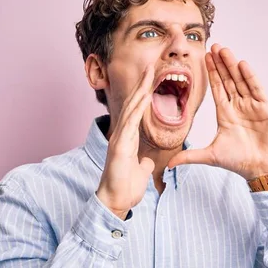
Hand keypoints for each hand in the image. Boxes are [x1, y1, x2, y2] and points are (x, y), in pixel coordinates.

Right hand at [96, 66, 155, 219]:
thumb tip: (146, 162)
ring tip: (149, 73)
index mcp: (128, 138)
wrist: (115, 201)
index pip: (137, 111)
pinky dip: (137, 109)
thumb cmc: (125, 188)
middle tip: (151, 66)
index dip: (144, 94)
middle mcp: (122, 134)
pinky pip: (130, 124)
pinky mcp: (120, 146)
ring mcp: (120, 138)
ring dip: (140, 90)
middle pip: (133, 104)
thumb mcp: (139, 172)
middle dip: (143, 84)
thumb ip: (142, 163)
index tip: (152, 79)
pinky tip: (144, 96)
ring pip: (131, 109)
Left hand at [168, 44, 267, 179]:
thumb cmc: (239, 162)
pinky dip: (249, 77)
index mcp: (226, 114)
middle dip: (221, 63)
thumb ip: (189, 156)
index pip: (217, 88)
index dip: (211, 73)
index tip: (205, 58)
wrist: (262, 170)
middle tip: (214, 46)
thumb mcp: (210, 156)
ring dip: (232, 65)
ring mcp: (253, 106)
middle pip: (228, 80)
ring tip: (225, 50)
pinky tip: (241, 64)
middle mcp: (239, 107)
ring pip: (241, 81)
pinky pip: (256, 89)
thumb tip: (168, 165)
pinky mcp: (266, 109)